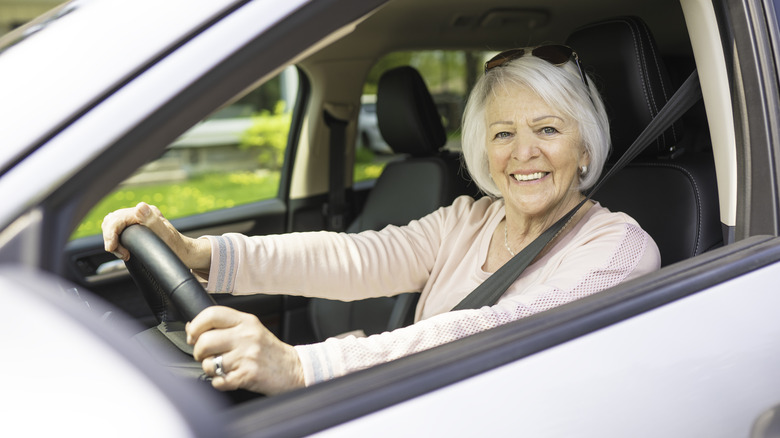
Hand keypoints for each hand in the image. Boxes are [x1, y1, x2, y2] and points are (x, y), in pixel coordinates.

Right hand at [101, 202, 209, 269]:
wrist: (186, 254)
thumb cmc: (178, 248)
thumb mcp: (166, 236)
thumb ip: (153, 221)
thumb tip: (140, 207)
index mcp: (147, 213)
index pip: (117, 219)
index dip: (111, 234)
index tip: (113, 249)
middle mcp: (142, 213)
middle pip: (112, 220)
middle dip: (110, 237)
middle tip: (122, 253)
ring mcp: (139, 219)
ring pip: (113, 224)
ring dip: (112, 238)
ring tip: (123, 253)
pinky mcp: (136, 226)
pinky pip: (118, 229)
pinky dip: (116, 239)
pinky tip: (124, 249)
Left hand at [186, 306, 304, 394]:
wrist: (294, 369)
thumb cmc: (269, 351)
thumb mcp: (251, 330)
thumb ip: (225, 326)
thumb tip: (192, 327)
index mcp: (246, 321)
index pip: (212, 314)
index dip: (196, 325)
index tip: (193, 335)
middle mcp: (246, 336)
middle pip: (205, 341)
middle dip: (199, 352)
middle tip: (205, 356)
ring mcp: (247, 355)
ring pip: (210, 364)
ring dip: (211, 370)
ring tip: (223, 368)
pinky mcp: (248, 375)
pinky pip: (218, 381)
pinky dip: (220, 383)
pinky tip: (230, 378)